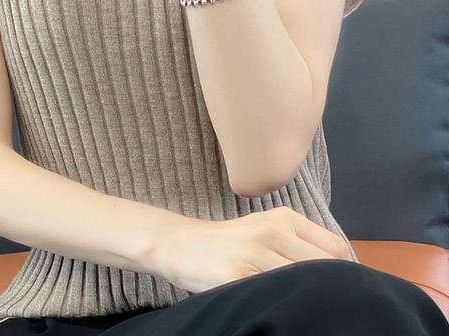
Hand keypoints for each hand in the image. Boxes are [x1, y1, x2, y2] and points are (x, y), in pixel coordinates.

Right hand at [153, 206, 354, 293]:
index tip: (342, 291)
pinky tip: (275, 309)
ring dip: (306, 301)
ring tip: (301, 309)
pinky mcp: (236, 274)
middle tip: (326, 307)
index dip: (346, 274)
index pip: (336, 249)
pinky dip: (280, 306)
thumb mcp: (265, 231)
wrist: (182, 244)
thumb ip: (299, 245)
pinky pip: (271, 295)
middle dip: (330, 290)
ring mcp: (254, 252)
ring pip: (302, 283)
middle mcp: (272, 231)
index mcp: (283, 218)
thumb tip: (341, 273)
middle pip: (325, 268)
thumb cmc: (229, 244)